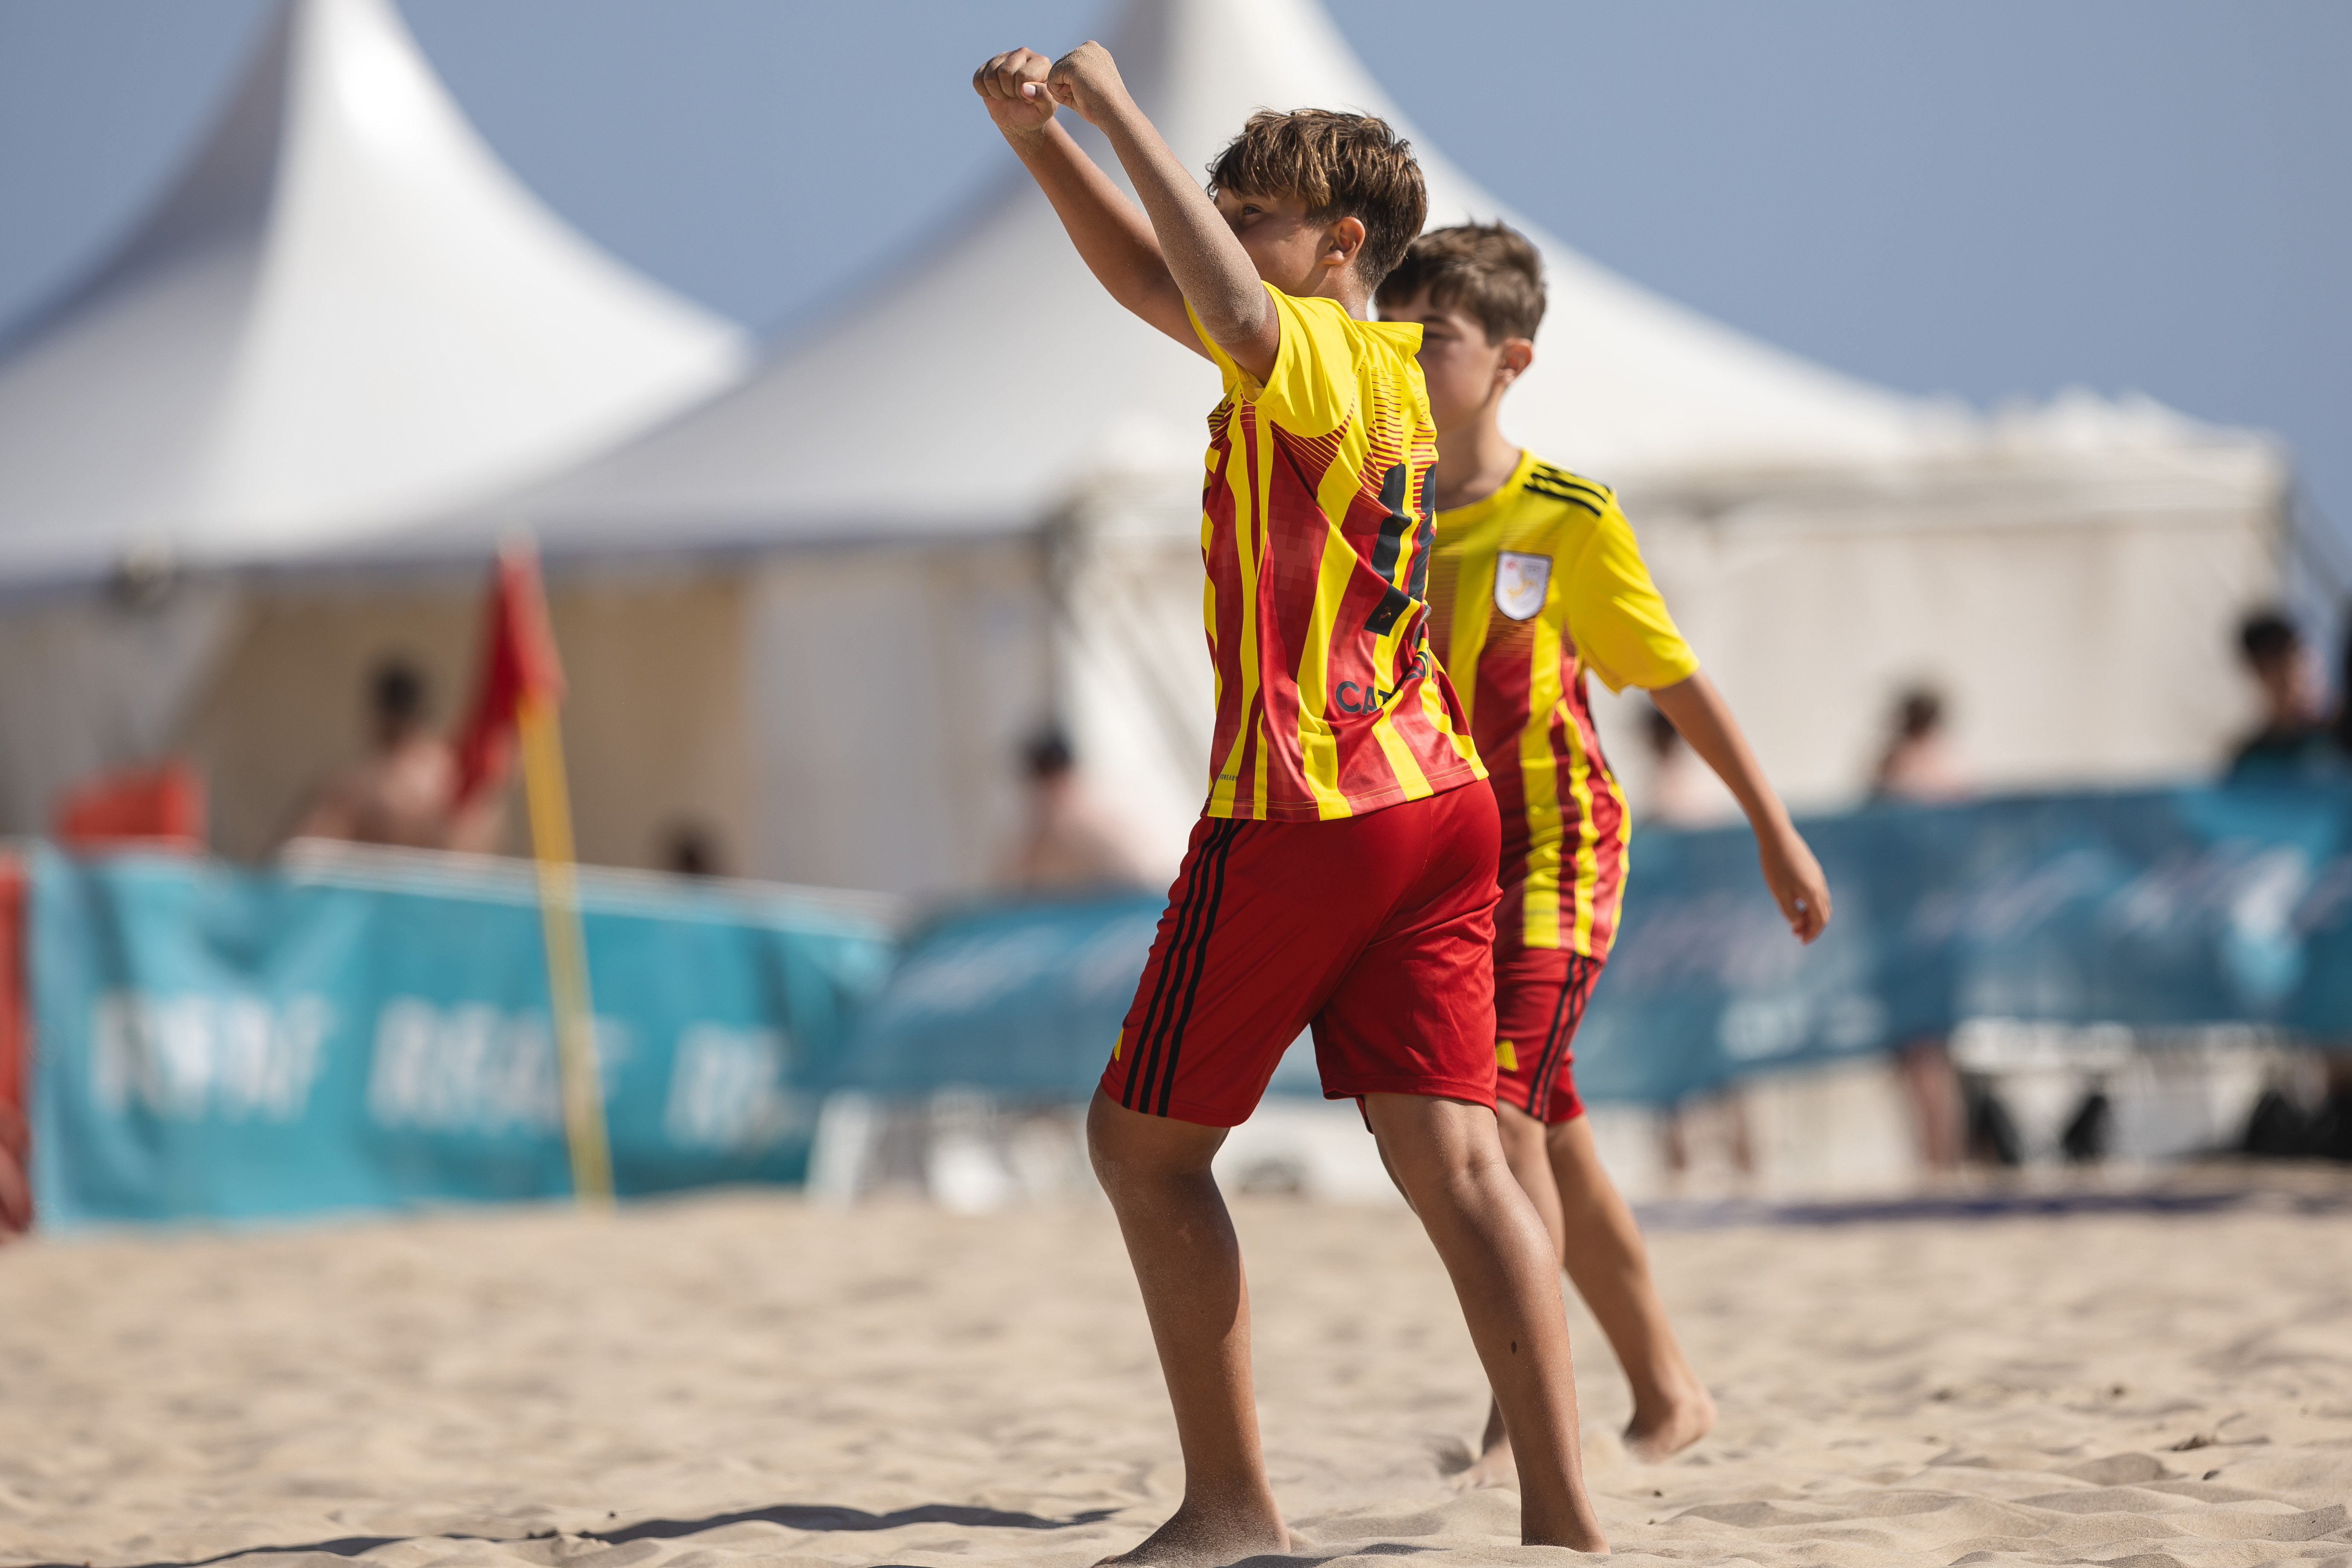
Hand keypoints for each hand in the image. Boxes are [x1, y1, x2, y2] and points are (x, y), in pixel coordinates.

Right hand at [973, 47, 1055, 137]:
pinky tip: (996, 92)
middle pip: (1005, 72)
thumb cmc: (1035, 112)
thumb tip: (1024, 88)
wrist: (1018, 119)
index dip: (1022, 93)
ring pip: (990, 76)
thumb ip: (1042, 97)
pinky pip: (978, 80)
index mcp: (1042, 62)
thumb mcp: (1045, 109)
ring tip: (1008, 94)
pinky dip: (985, 92)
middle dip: (1009, 92)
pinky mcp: (988, 65)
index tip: (1028, 98)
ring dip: (997, 93)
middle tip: (1016, 96)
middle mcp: (1023, 53)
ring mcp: (1004, 57)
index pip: (1023, 74)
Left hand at [1043, 40, 1130, 126]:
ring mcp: (1080, 53)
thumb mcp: (1086, 88)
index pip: (1069, 66)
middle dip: (1066, 86)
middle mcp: (1088, 47)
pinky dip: (1058, 92)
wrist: (1115, 112)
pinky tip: (1076, 95)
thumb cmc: (1103, 106)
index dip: (1072, 84)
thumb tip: (1048, 85)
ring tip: (1082, 95)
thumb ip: (1068, 82)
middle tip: (1085, 96)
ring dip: (1062, 90)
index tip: (1090, 92)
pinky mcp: (1072, 64)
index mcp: (1095, 51)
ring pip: (1055, 72)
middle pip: (1060, 67)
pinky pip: (1051, 78)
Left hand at [1758, 825, 1830, 943]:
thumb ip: (1789, 910)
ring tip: (1794, 921)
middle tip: (1796, 935)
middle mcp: (1820, 885)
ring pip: (1821, 902)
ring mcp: (1818, 876)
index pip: (1820, 920)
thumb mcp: (1778, 892)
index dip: (1812, 934)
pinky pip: (1816, 892)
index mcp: (1813, 892)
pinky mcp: (1813, 869)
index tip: (1801, 941)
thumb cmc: (1775, 864)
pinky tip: (1795, 903)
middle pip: (1823, 913)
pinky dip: (1809, 903)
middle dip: (1812, 927)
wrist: (1777, 836)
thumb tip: (1797, 924)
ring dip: (1810, 915)